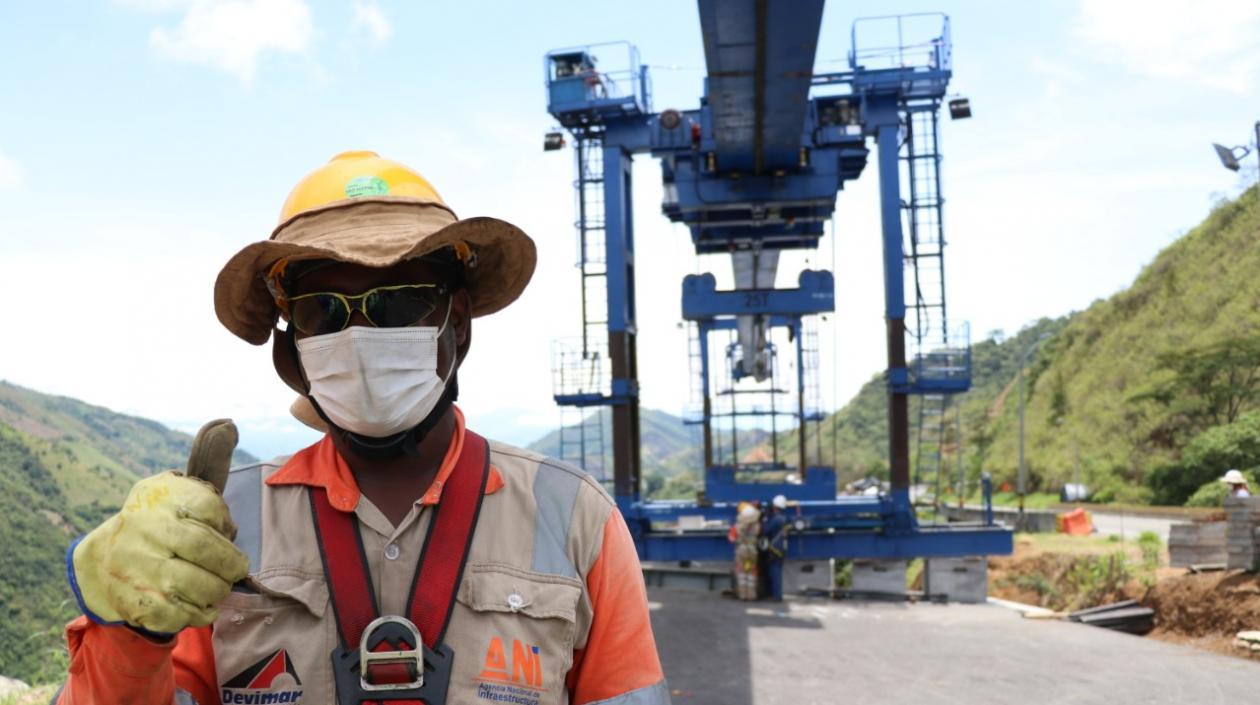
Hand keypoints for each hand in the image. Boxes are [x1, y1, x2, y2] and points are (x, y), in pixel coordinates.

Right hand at [70, 420, 249, 633]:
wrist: (103, 561)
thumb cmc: (161, 522)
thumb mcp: (180, 490)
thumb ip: (209, 461)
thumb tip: (228, 424)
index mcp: (158, 498)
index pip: (209, 507)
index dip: (224, 523)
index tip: (223, 529)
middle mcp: (143, 530)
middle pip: (204, 549)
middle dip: (231, 563)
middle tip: (236, 567)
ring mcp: (136, 568)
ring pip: (196, 585)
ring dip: (218, 589)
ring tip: (219, 585)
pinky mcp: (135, 602)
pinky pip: (180, 614)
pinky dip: (200, 612)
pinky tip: (200, 603)